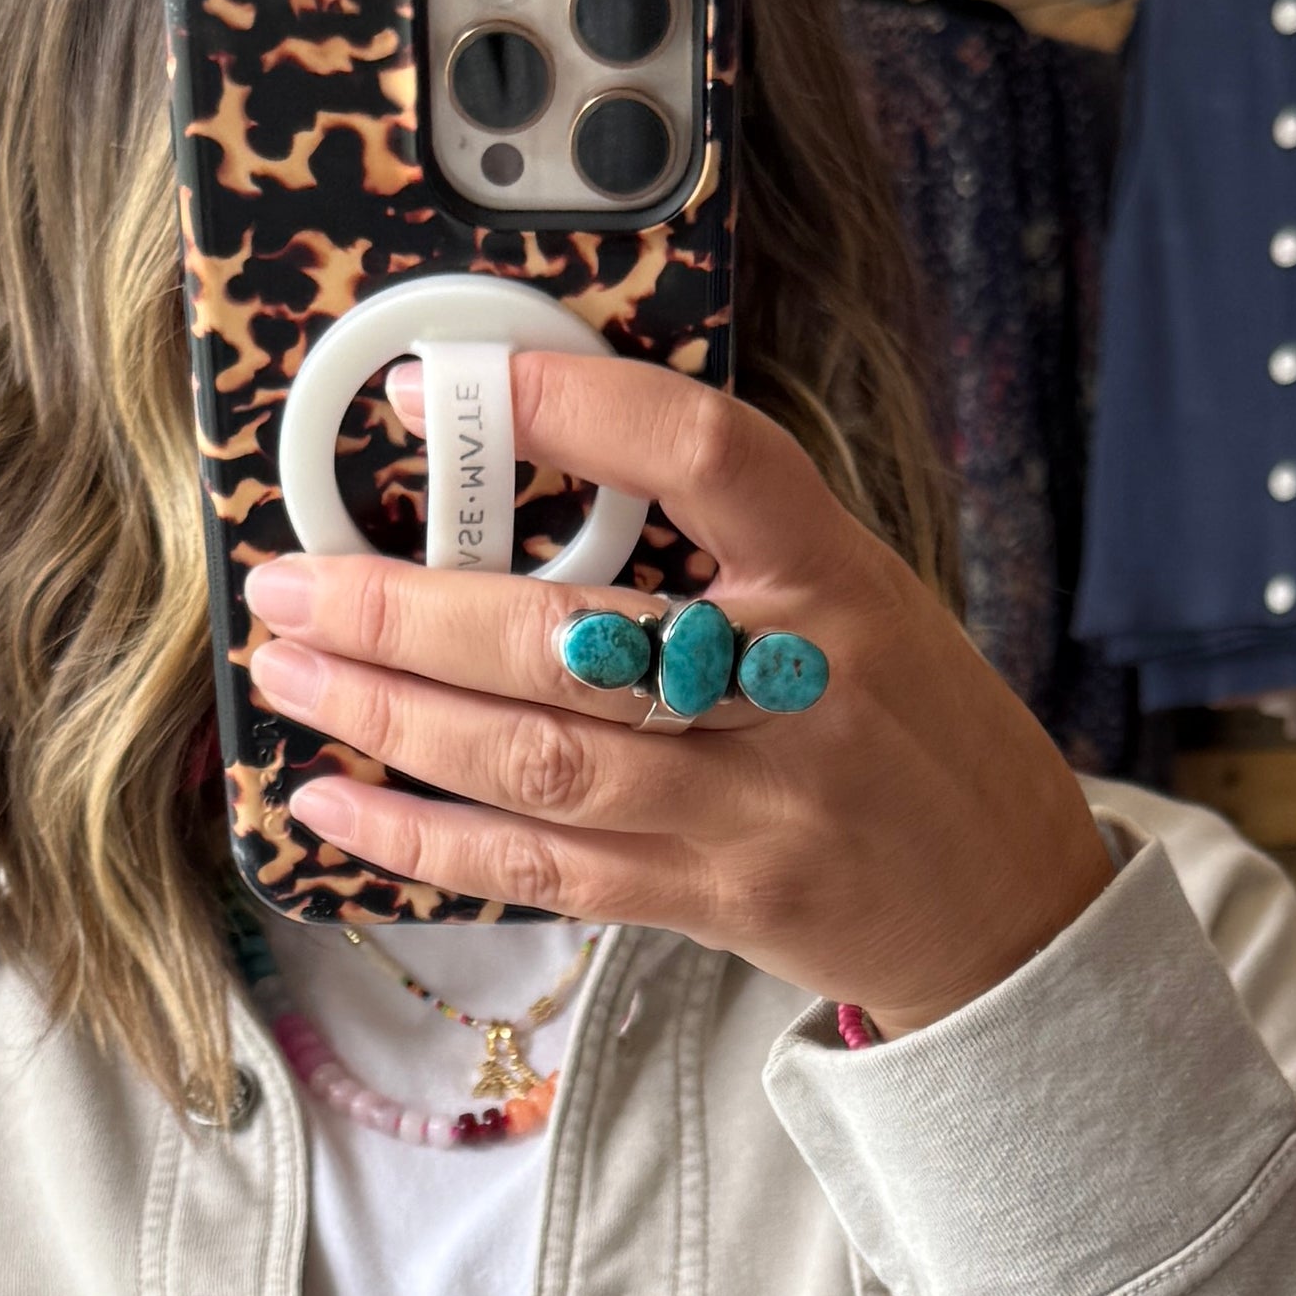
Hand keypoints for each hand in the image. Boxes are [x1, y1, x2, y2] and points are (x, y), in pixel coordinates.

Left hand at [243, 343, 1115, 1037]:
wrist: (1007, 907)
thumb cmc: (916, 726)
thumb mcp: (859, 595)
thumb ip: (725, 541)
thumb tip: (528, 460)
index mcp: (838, 579)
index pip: (706, 455)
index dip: (567, 408)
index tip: (432, 388)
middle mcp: (794, 695)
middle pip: (570, 645)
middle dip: (403, 610)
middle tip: (289, 578)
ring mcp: (748, 814)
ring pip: (534, 764)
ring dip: (388, 713)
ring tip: (288, 666)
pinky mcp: (706, 903)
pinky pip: (538, 873)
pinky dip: (422, 837)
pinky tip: (331, 799)